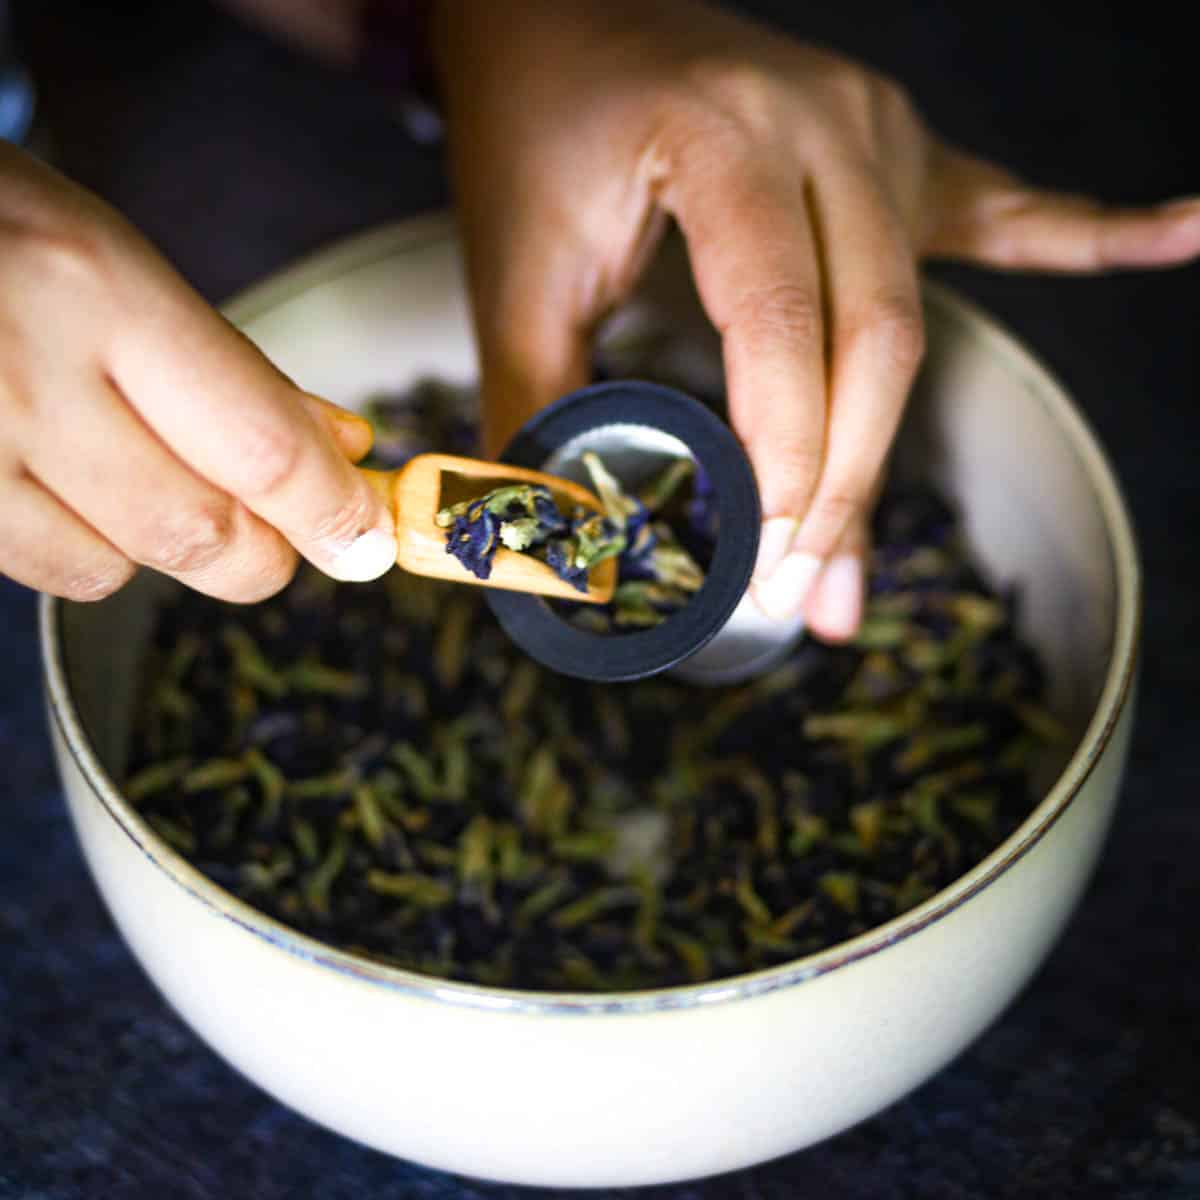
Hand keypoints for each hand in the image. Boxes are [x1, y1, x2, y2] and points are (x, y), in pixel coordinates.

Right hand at [0, 143, 396, 601]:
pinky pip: (46, 570)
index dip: (333, 512)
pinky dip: (89, 547)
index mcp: (97, 287)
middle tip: (286, 532)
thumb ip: (230, 366)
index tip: (368, 541)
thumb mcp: (115, 258)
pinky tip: (77, 484)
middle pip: (199, 532)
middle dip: (264, 552)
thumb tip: (342, 450)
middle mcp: (27, 373)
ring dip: (163, 544)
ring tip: (141, 469)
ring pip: (119, 568)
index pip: (260, 446)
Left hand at [432, 0, 1199, 640]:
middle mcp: (822, 119)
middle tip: (803, 592)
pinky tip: (1185, 231)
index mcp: (723, 136)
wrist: (560, 14)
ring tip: (854, 571)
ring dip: (884, 449)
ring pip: (909, 316)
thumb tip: (551, 535)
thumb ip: (533, 404)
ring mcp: (873, 129)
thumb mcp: (513, 269)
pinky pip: (1002, 207)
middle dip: (844, 481)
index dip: (789, 458)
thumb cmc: (532, 129)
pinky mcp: (892, 151)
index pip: (786, 322)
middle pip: (875, 335)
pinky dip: (1091, 236)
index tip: (768, 561)